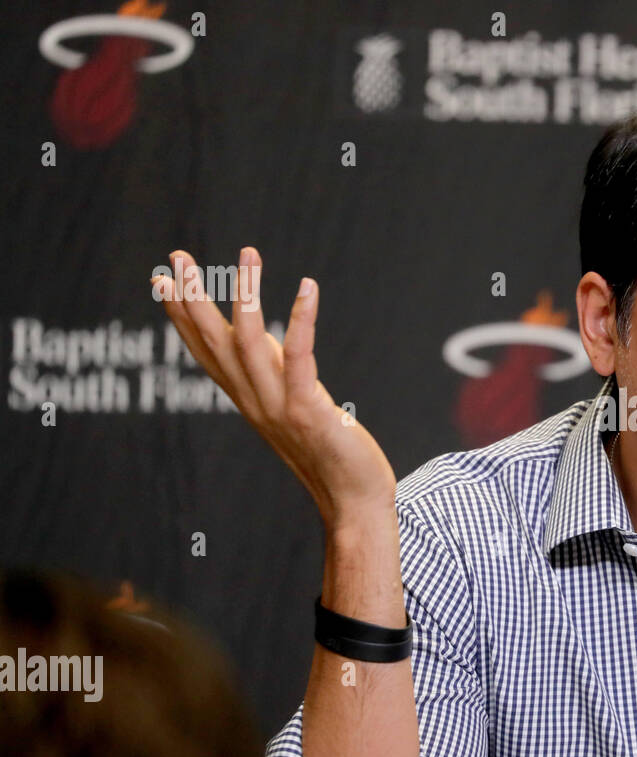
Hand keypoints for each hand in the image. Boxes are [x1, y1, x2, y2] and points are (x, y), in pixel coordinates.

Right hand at [153, 247, 396, 528]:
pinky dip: (301, 320)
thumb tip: (266, 336)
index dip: (182, 316)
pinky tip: (307, 287)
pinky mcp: (307, 410)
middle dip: (194, 297)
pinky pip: (298, 357)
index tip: (163, 279)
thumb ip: (276, 374)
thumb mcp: (295, 407)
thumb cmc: (331, 455)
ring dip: (246, 294)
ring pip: (248, 342)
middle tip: (177, 255)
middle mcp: (254, 402)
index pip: (206, 352)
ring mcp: (277, 407)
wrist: (354, 503)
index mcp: (248, 401)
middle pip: (214, 342)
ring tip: (248, 253)